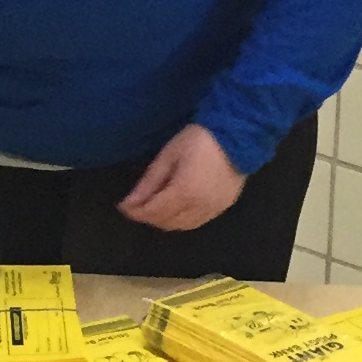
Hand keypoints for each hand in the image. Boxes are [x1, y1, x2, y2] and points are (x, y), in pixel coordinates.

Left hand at [116, 124, 246, 234]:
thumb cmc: (199, 140)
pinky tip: (177, 208)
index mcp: (184, 193)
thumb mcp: (169, 156)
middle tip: (138, 204)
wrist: (238, 135)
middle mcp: (199, 208)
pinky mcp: (223, 208)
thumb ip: (149, 182)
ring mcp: (214, 211)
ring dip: (166, 220)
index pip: (153, 212)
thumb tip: (130, 202)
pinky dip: (183, 220)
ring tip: (156, 206)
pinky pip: (198, 222)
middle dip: (149, 217)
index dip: (135, 212)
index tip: (123, 206)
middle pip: (167, 223)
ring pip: (182, 226)